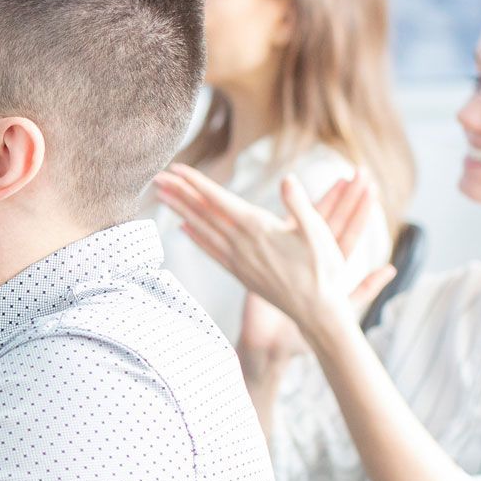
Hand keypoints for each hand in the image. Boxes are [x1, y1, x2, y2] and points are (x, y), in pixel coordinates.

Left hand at [152, 166, 395, 335]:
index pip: (218, 200)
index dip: (196, 183)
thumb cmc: (323, 269)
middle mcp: (241, 243)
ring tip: (162, 197)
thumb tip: (288, 179)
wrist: (317, 312)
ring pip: (201, 230)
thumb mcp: (319, 233)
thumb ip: (300, 204)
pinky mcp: (240, 273)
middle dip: (179, 193)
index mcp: (258, 228)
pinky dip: (195, 238)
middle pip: (203, 213)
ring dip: (180, 212)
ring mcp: (238, 260)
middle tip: (157, 177)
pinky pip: (211, 252)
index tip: (176, 168)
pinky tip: (183, 230)